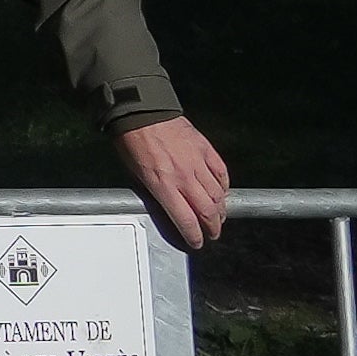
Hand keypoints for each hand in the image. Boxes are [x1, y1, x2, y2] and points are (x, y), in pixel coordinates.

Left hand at [119, 113, 232, 250]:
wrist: (142, 112)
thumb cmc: (132, 142)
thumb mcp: (135, 174)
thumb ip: (155, 193)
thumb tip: (167, 208)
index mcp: (163, 186)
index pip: (185, 220)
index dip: (194, 236)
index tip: (196, 243)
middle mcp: (184, 177)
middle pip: (207, 211)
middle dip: (212, 227)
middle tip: (213, 234)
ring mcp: (198, 163)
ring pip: (218, 194)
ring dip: (221, 210)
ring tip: (219, 217)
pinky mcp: (206, 149)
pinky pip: (221, 172)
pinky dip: (224, 185)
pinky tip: (223, 192)